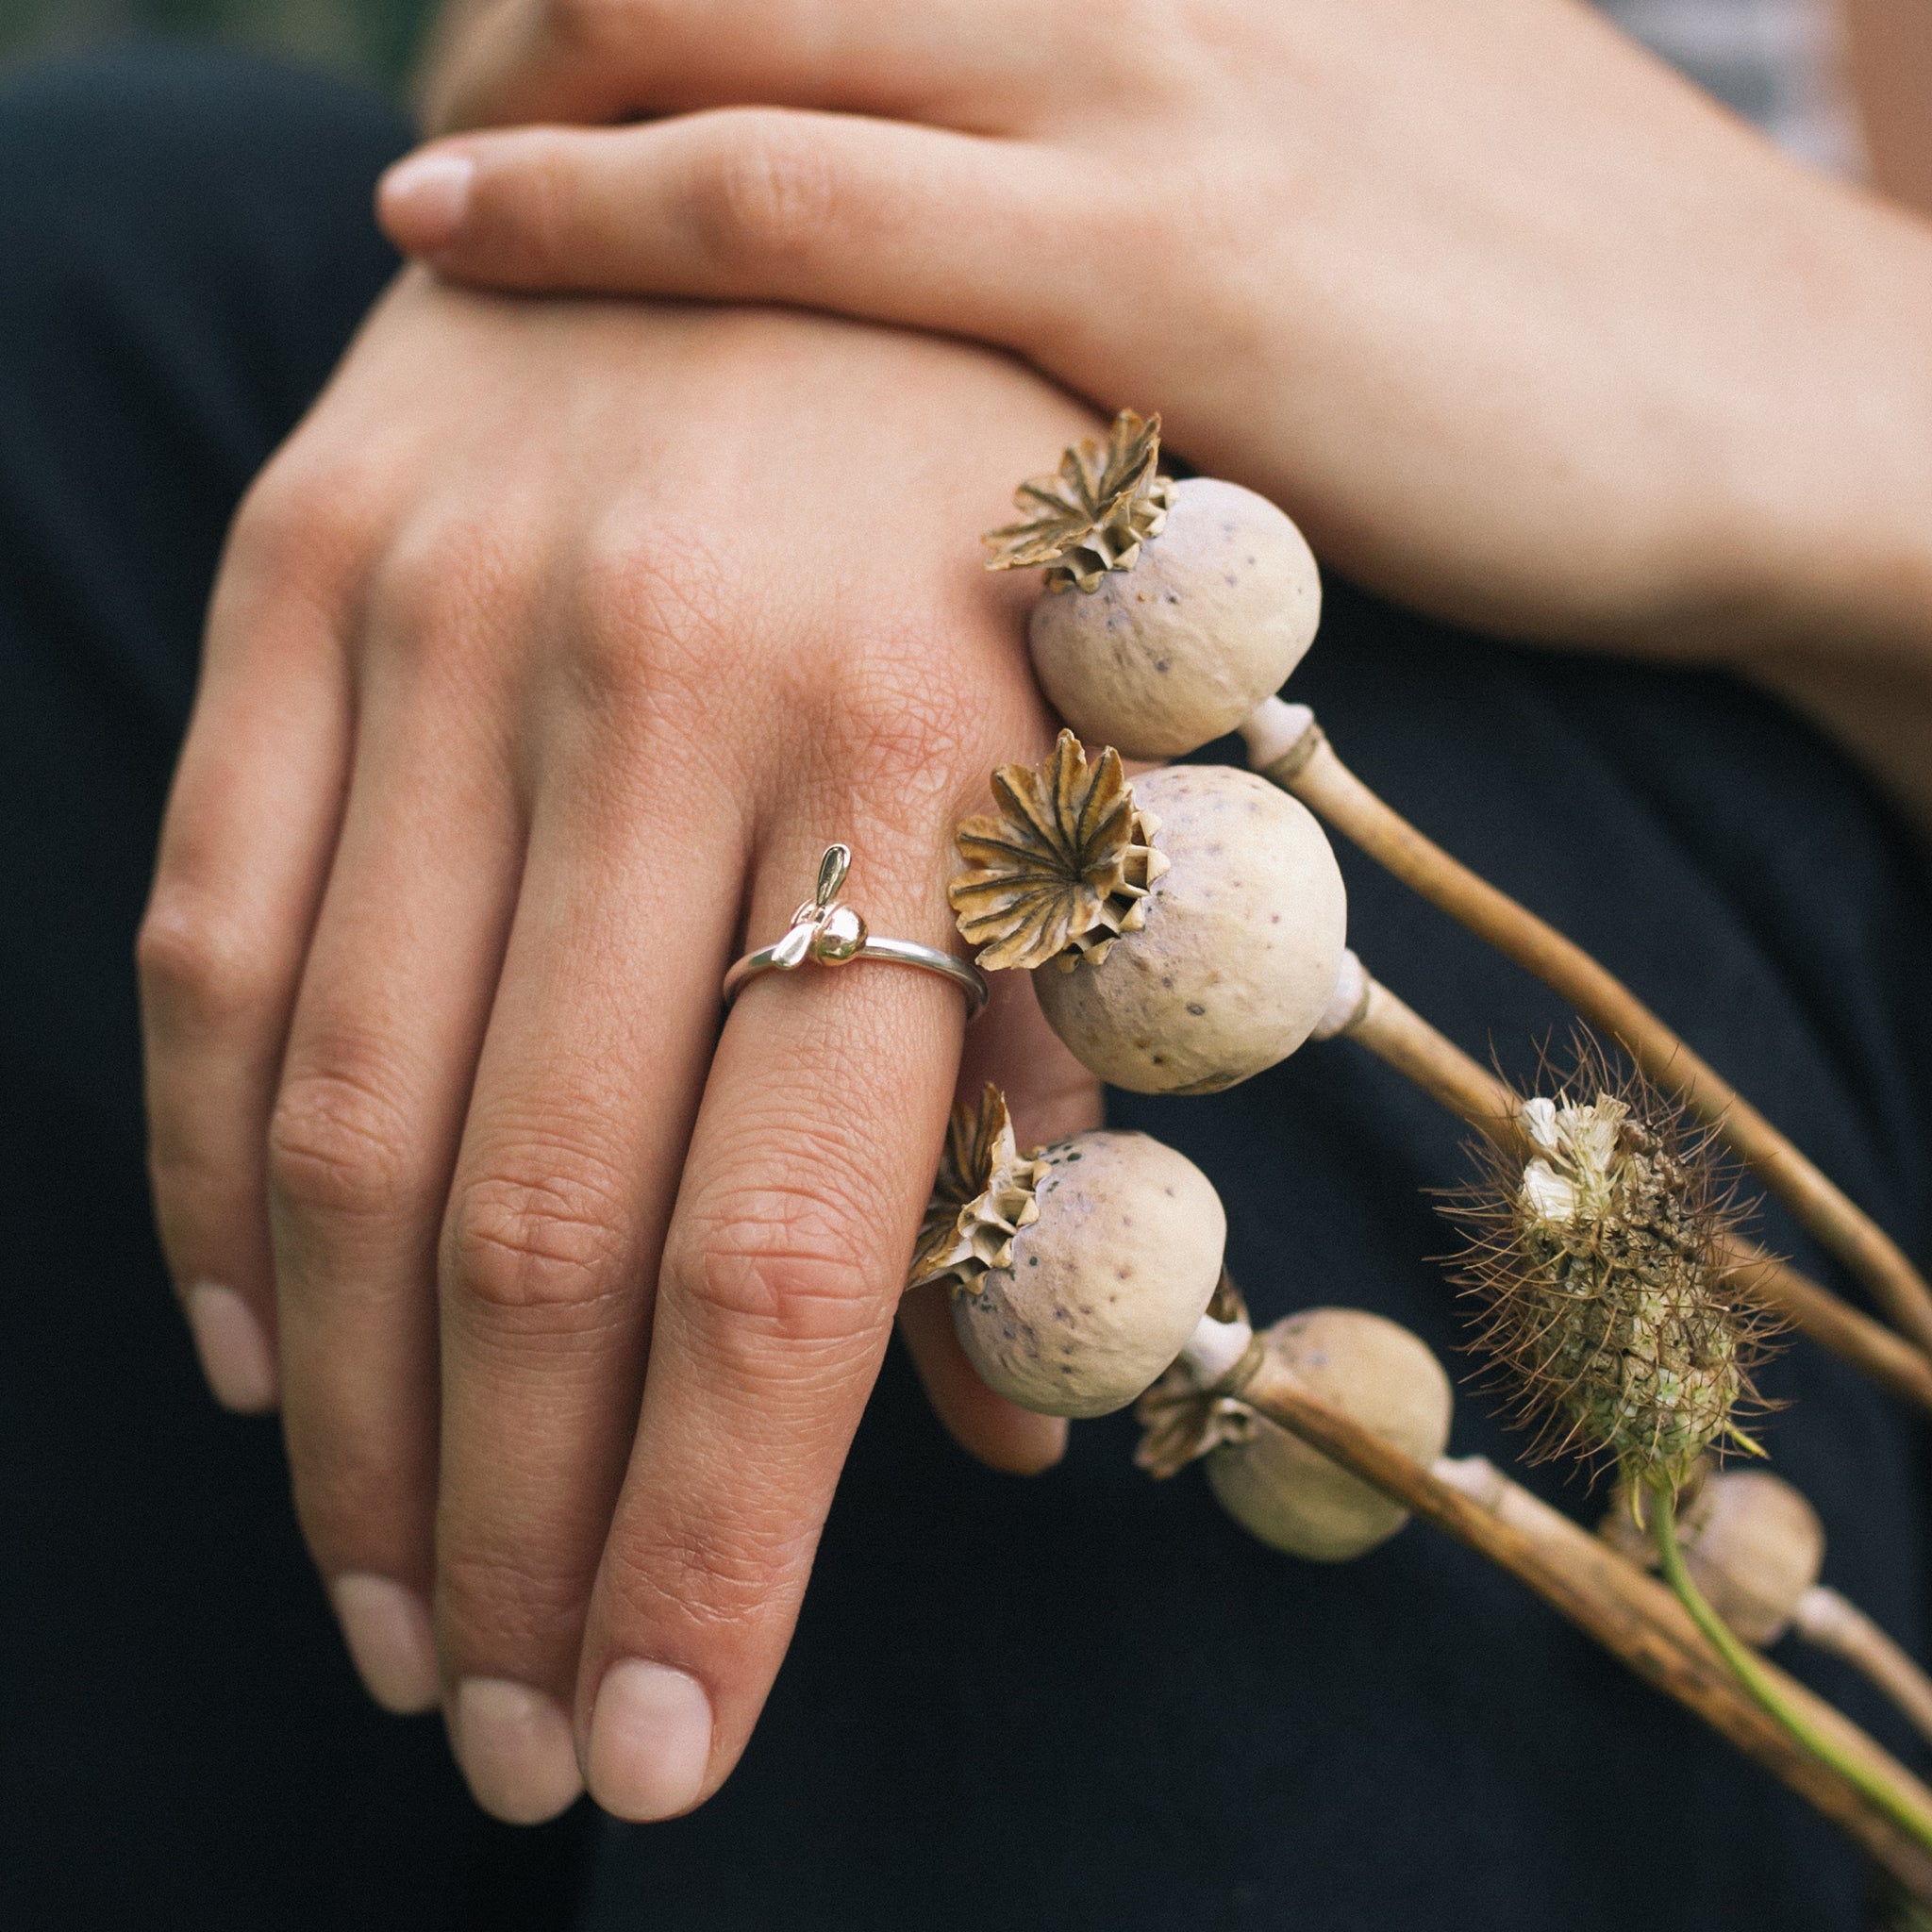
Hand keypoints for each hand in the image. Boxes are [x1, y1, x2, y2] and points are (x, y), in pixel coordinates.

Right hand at [138, 267, 1100, 1823]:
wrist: (796, 172)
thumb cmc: (988, 510)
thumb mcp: (1082, 762)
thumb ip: (1023, 1096)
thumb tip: (988, 1434)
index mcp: (916, 755)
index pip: (786, 1243)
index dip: (718, 1535)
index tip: (671, 1749)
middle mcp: (664, 695)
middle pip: (547, 1228)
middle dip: (526, 1538)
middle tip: (528, 1746)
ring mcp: (445, 628)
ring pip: (349, 1125)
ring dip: (362, 1430)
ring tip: (407, 1622)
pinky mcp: (302, 582)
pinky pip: (211, 941)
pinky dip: (215, 1191)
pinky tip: (268, 1367)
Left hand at [388, 0, 1931, 665]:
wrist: (1777, 413)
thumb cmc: (1568, 311)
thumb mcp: (1356, 123)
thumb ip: (1176, 92)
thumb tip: (1018, 130)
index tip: (544, 32)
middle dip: (543, 0)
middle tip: (452, 119)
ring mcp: (1138, 84)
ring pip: (712, 11)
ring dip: (517, 81)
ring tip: (424, 192)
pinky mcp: (1152, 267)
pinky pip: (788, 199)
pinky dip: (590, 209)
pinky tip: (444, 236)